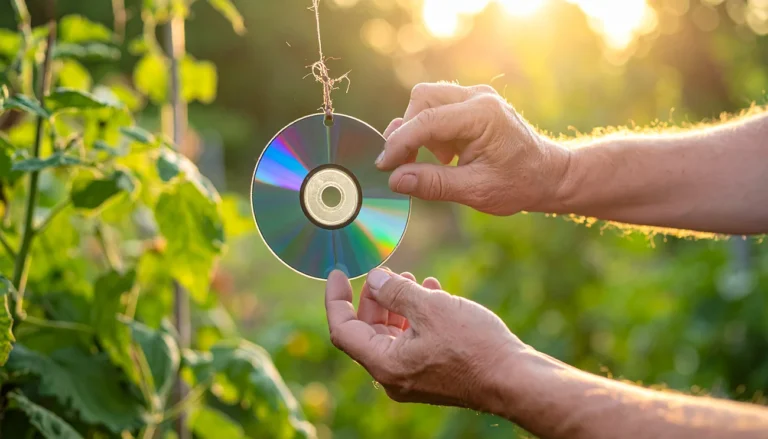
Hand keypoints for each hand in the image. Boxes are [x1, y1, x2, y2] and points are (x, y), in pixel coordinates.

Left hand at [324, 268, 527, 408]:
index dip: (336, 299)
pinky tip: (434, 292)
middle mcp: (394, 376)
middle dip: (374, 299)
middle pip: (367, 332)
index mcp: (385, 364)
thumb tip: (375, 280)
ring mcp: (414, 378)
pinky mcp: (433, 374)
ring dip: (398, 305)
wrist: (515, 379)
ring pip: (392, 335)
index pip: (343, 330)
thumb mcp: (431, 308)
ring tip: (412, 278)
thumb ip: (396, 292)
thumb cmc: (474, 345)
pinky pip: (414, 342)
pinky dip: (417, 318)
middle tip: (386, 273)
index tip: (338, 273)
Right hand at [378, 82, 571, 215]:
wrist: (548, 175)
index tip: (383, 165)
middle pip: (422, 98)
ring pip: (426, 99)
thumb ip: (433, 184)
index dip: (399, 143)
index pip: (427, 121)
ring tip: (437, 161)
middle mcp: (478, 98)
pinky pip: (437, 108)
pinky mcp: (472, 104)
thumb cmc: (518, 184)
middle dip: (407, 130)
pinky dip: (430, 131)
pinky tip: (446, 156)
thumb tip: (395, 180)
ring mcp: (476, 97)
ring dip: (418, 130)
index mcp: (483, 115)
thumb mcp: (476, 191)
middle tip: (406, 164)